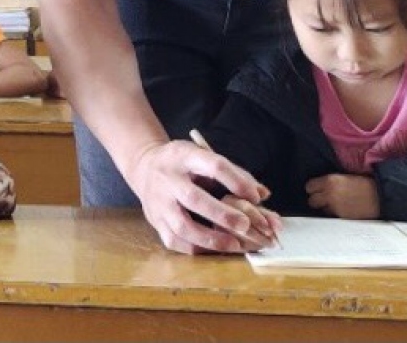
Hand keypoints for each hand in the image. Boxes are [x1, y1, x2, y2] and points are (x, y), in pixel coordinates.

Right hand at [126, 138, 270, 254]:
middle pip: (194, 198)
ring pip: (182, 225)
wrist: (144, 167)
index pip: (212, 165)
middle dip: (222, 215)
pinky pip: (175, 241)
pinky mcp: (155, 221)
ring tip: (234, 244)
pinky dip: (196, 248)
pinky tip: (214, 250)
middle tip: (246, 225)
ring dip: (210, 239)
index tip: (255, 197)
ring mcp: (158, 202)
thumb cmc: (184, 163)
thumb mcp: (204, 156)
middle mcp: (168, 178)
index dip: (236, 181)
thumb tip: (263, 195)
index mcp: (184, 156)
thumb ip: (234, 174)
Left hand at [305, 174, 380, 219]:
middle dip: (316, 200)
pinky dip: (334, 214)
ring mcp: (335, 208)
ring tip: (335, 205)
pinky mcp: (341, 217)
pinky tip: (342, 210)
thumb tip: (321, 186)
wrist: (379, 196)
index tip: (317, 189)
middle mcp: (329, 194)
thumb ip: (331, 182)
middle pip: (311, 201)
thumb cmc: (364, 184)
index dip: (313, 188)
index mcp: (330, 181)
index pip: (309, 186)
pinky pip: (331, 216)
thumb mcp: (344, 177)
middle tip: (323, 199)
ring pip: (321, 210)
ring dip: (325, 207)